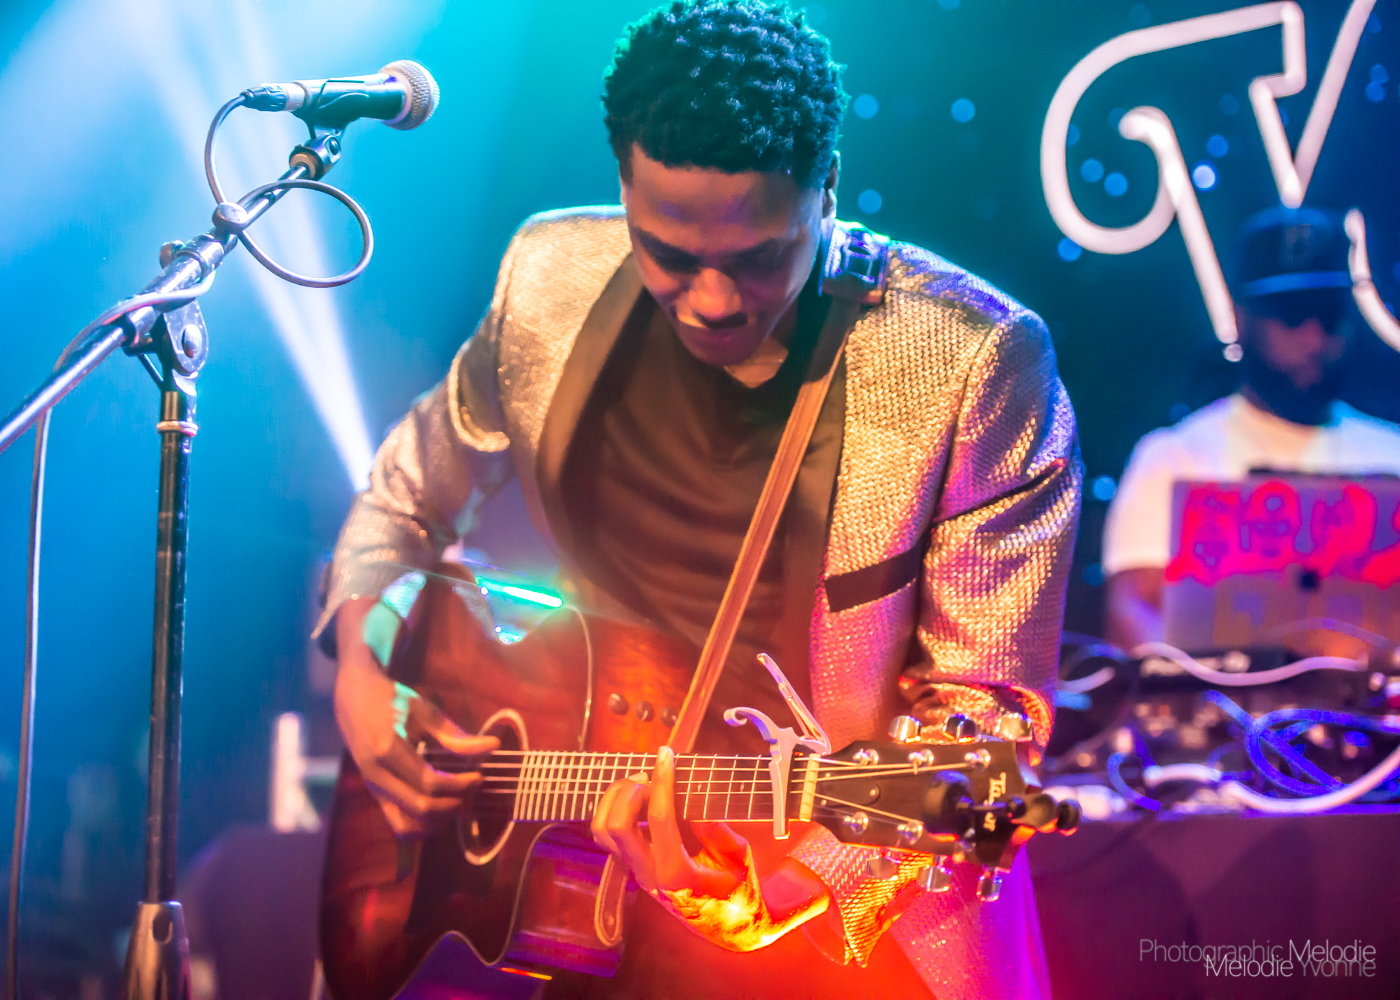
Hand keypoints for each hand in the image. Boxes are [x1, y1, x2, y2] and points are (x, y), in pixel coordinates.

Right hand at [334, 596, 497, 836]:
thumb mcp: (424, 710)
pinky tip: (440, 806)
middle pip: (420, 808)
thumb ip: (455, 735)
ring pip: (407, 825)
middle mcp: (376, 775)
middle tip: (471, 789)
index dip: (459, 784)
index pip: (430, 782)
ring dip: (437, 821)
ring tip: (457, 802)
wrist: (352, 697)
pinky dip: (422, 824)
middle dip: (453, 804)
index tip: (478, 775)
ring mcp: (372, 788)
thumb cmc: (391, 698)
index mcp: (388, 750)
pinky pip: (397, 823)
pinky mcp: (373, 794)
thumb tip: (492, 746)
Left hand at [590, 745, 745, 897]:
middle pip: (615, 826)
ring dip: (616, 799)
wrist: (727, 927)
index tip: (667, 756)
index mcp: (676, 874)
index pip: (659, 819)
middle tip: (652, 775)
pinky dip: (615, 809)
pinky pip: (608, 836)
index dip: (662, 781)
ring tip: (641, 783)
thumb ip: (720, 834)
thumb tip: (699, 807)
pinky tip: (638, 797)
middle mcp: (648, 874)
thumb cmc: (737, 891)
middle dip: (629, 790)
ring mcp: (636, 872)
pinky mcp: (633, 867)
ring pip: (602, 831)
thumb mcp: (739, 861)